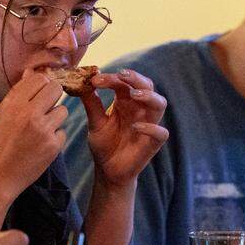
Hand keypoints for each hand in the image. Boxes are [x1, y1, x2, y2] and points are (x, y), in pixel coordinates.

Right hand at [0, 71, 68, 200]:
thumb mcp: (0, 115)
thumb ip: (17, 94)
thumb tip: (31, 73)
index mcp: (13, 104)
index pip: (39, 79)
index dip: (41, 85)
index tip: (40, 93)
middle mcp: (29, 113)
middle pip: (55, 89)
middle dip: (53, 96)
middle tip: (45, 108)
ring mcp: (43, 130)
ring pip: (63, 111)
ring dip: (54, 118)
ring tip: (40, 130)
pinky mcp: (53, 146)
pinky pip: (62, 132)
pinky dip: (54, 138)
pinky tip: (40, 145)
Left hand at [78, 69, 168, 189]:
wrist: (107, 170)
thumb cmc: (104, 144)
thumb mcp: (95, 122)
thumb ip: (92, 104)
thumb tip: (83, 82)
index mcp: (125, 102)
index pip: (124, 83)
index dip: (112, 78)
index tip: (95, 80)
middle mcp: (140, 109)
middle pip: (147, 86)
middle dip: (136, 78)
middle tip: (122, 74)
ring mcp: (149, 124)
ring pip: (160, 104)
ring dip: (149, 96)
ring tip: (134, 94)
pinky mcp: (153, 143)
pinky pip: (161, 132)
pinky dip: (151, 128)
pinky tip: (136, 127)